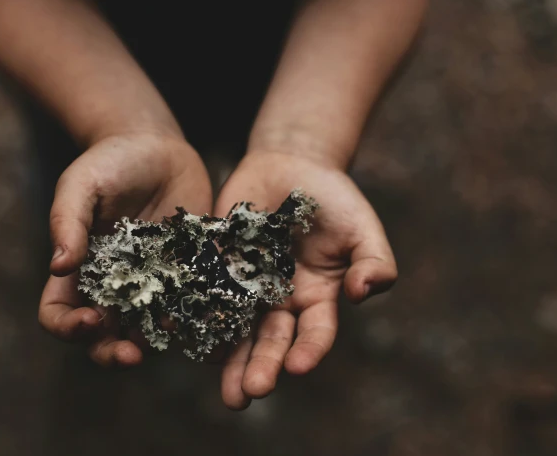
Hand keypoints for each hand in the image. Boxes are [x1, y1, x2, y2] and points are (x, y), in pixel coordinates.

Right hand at [38, 132, 211, 366]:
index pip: (58, 313)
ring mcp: (150, 284)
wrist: (158, 147)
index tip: (89, 320)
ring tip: (170, 332)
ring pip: (147, 330)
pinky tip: (205, 314)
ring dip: (155, 341)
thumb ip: (68, 222)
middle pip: (102, 336)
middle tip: (132, 354)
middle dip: (112, 352)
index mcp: (79, 269)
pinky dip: (194, 316)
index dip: (67, 327)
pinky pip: (188, 305)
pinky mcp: (185, 274)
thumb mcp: (82, 184)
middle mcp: (113, 285)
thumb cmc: (110, 162)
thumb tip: (58, 266)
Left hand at [215, 151, 396, 408]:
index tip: (298, 366)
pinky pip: (204, 293)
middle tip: (250, 392)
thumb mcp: (362, 227)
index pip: (314, 332)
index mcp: (316, 297)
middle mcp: (280, 301)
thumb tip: (364, 291)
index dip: (308, 350)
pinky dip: (195, 315)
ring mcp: (246, 286)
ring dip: (229, 361)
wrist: (292, 164)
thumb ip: (373, 261)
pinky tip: (183, 335)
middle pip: (270, 340)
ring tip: (227, 393)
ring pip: (236, 330)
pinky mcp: (217, 266)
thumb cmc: (335, 199)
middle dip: (261, 366)